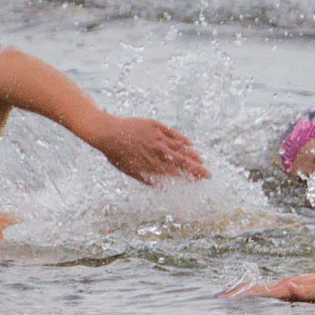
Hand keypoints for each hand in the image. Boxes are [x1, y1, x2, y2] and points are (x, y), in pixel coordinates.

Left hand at [82, 112, 209, 184]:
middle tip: (208, 174)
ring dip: (192, 155)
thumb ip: (147, 179)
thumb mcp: (130, 171)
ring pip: (179, 147)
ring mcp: (157, 137)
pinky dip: (182, 139)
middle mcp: (157, 151)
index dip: (189, 177)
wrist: (107, 132)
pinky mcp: (155, 126)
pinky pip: (173, 133)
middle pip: (182, 162)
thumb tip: (162, 188)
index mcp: (152, 164)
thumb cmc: (116, 154)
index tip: (198, 181)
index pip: (176, 173)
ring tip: (201, 160)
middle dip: (197, 169)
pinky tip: (190, 144)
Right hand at [222, 273, 314, 302]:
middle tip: (217, 298)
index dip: (243, 296)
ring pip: (261, 290)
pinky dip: (258, 295)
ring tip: (228, 298)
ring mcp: (289, 285)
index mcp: (288, 287)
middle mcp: (285, 284)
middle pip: (256, 289)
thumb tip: (289, 287)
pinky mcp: (294, 288)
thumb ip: (305, 292)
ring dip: (244, 294)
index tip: (226, 299)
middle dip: (236, 294)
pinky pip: (270, 293)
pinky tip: (255, 300)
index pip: (261, 293)